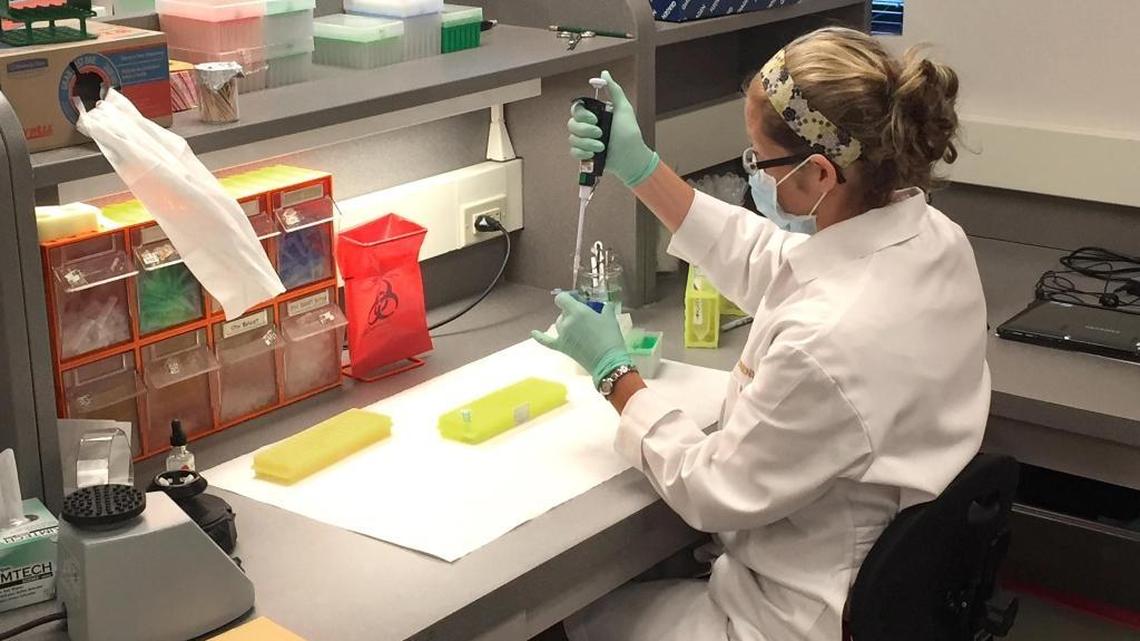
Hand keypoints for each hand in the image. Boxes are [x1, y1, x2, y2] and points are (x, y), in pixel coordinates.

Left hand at [531, 292, 632, 387]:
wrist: (608, 361)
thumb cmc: (610, 337)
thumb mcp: (610, 318)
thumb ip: (605, 308)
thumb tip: (606, 305)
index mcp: (577, 311)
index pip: (563, 298)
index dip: (569, 297)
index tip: (579, 300)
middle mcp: (566, 321)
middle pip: (563, 311)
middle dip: (572, 311)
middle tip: (586, 316)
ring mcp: (562, 335)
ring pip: (559, 323)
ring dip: (567, 322)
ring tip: (580, 327)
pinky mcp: (561, 347)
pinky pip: (546, 341)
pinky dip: (539, 336)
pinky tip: (533, 332)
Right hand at [567, 70, 659, 187]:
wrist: (631, 157)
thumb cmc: (629, 133)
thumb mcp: (623, 108)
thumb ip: (614, 90)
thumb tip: (604, 73)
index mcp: (594, 114)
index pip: (576, 109)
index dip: (582, 115)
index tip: (595, 119)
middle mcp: (587, 127)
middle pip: (571, 124)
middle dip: (586, 130)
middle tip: (601, 134)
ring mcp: (585, 141)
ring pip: (572, 138)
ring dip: (588, 143)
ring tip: (602, 147)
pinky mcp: (584, 154)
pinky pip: (573, 151)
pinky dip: (583, 153)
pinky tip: (594, 154)